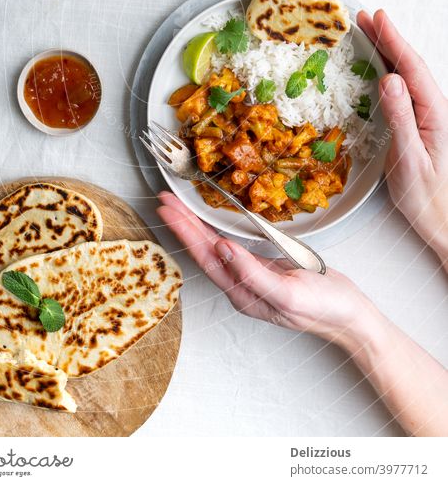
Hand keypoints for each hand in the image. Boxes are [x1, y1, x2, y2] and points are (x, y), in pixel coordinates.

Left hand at [157, 192, 377, 348]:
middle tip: (165, 199)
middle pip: (203, 251)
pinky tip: (208, 222)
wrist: (351, 316)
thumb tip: (221, 249)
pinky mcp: (264, 268)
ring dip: (195, 226)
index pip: (205, 257)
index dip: (185, 232)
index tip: (168, 209)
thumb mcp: (288, 294)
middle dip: (182, 224)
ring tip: (178, 206)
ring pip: (214, 248)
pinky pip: (231, 246)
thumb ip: (252, 274)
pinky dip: (215, 230)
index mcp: (242, 293)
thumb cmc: (324, 307)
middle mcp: (240, 285)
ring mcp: (251, 277)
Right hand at [357, 9, 447, 265]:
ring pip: (410, 76)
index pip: (412, 68)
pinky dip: (390, 72)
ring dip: (389, 53)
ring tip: (370, 33)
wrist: (447, 225)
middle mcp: (436, 111)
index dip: (394, 40)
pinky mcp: (424, 127)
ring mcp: (431, 118)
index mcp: (436, 114)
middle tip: (366, 17)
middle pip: (411, 66)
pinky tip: (381, 69)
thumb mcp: (410, 160)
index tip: (378, 17)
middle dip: (389, 39)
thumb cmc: (429, 199)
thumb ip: (400, 118)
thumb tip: (389, 80)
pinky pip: (407, 91)